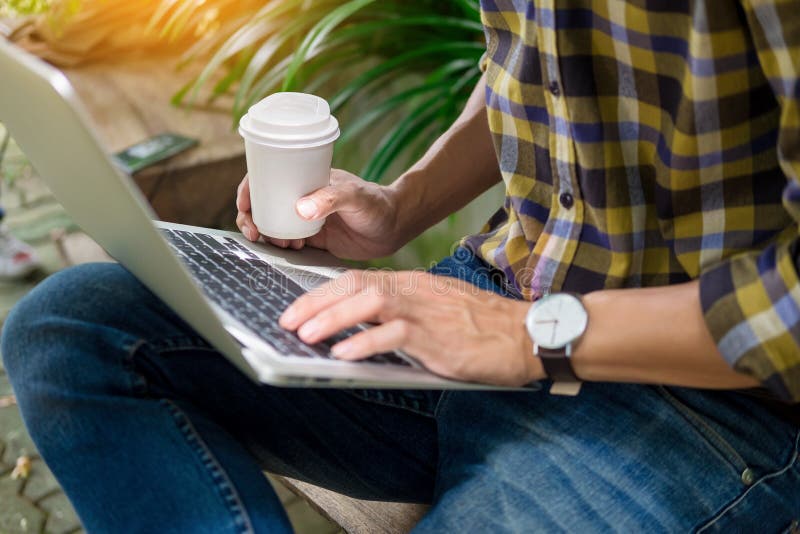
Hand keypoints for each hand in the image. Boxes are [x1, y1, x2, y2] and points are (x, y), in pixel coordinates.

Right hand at [236, 169, 403, 259]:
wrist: (396, 228)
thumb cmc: (378, 204)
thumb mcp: (354, 197)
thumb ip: (330, 200)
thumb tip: (300, 209)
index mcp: (306, 178)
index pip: (267, 177)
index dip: (249, 189)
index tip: (243, 204)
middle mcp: (302, 196)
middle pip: (263, 203)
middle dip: (250, 217)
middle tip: (254, 232)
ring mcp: (306, 218)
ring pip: (272, 224)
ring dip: (267, 233)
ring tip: (280, 242)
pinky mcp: (314, 238)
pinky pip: (287, 241)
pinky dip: (281, 246)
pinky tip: (292, 249)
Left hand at [279, 269, 543, 386]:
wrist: (526, 334)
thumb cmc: (482, 326)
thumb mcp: (436, 311)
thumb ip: (402, 314)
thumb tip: (363, 329)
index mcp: (411, 284)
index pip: (357, 280)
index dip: (322, 294)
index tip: (296, 309)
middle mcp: (413, 291)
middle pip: (355, 286)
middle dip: (315, 303)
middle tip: (287, 321)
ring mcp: (425, 312)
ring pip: (369, 304)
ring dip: (333, 319)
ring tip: (305, 334)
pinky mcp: (437, 336)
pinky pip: (394, 335)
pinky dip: (365, 344)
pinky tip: (343, 355)